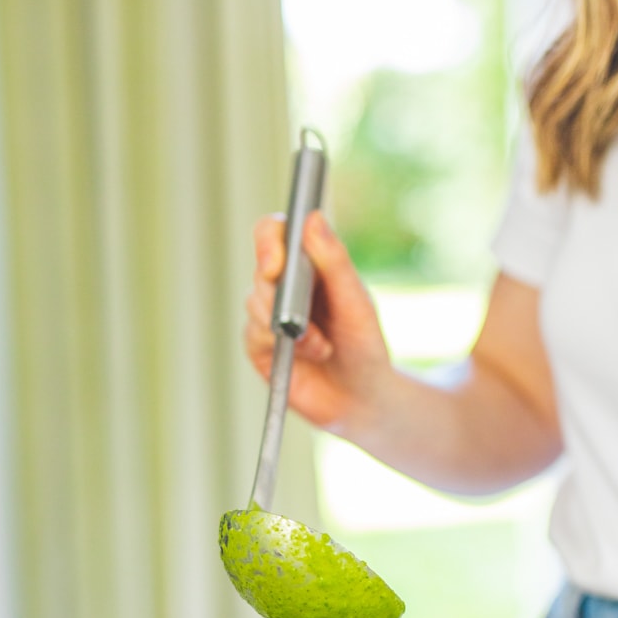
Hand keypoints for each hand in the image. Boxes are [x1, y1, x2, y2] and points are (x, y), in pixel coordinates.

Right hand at [244, 211, 394, 435]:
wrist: (361, 400)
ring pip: (254, 303)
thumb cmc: (365, 347)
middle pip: (261, 268)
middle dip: (281, 294)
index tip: (276, 264)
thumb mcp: (356, 303)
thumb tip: (313, 218)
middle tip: (305, 321)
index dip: (269, 241)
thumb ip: (334, 262)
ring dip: (289, 327)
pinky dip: (279, 345)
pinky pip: (253, 334)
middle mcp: (285, 286)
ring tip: (321, 346)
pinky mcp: (260, 346)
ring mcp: (269, 315)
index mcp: (309, 265)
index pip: (276, 233)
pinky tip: (307, 356)